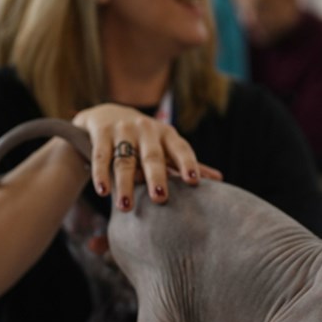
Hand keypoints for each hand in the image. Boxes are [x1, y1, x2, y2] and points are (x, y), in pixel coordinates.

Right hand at [72, 104, 222, 210]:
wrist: (107, 114)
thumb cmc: (145, 139)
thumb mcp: (166, 147)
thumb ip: (186, 163)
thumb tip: (220, 180)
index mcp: (167, 134)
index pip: (181, 149)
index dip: (188, 164)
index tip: (194, 181)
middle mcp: (147, 129)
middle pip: (152, 156)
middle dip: (156, 176)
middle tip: (160, 198)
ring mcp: (123, 129)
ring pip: (124, 160)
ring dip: (125, 183)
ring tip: (125, 207)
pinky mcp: (102, 132)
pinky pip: (101, 156)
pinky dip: (101, 174)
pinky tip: (102, 191)